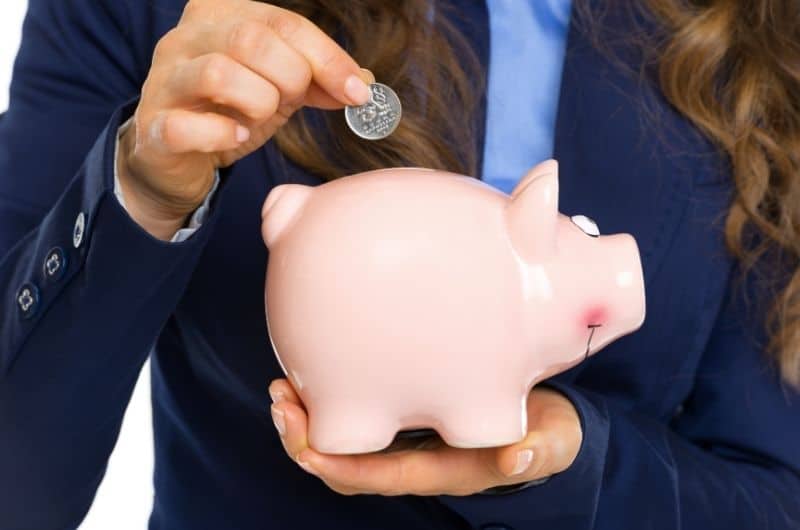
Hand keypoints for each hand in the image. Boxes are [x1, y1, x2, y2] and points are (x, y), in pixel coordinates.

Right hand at [117, 0, 373, 239]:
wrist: (177, 156)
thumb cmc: (229, 110)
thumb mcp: (280, 87)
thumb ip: (317, 79)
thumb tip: (363, 82)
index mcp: (221, 14)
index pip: (284, 22)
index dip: (327, 58)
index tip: (356, 91)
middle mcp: (186, 38)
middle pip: (252, 39)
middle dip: (290, 76)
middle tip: (292, 101)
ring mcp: (164, 80)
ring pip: (219, 73)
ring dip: (258, 102)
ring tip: (259, 118)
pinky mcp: (155, 126)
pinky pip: (187, 125)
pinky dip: (221, 134)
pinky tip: (235, 137)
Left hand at [267, 379, 582, 495]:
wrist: (543, 424)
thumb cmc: (545, 433)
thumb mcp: (550, 442)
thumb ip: (537, 451)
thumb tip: (517, 458)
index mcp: (442, 471)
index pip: (382, 478)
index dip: (341, 468)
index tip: (308, 449)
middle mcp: (414, 461)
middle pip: (346, 468)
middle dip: (305, 443)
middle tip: (281, 403)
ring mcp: (405, 439)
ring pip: (342, 442)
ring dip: (306, 421)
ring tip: (281, 389)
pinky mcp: (404, 413)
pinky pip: (354, 416)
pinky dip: (326, 398)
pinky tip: (311, 369)